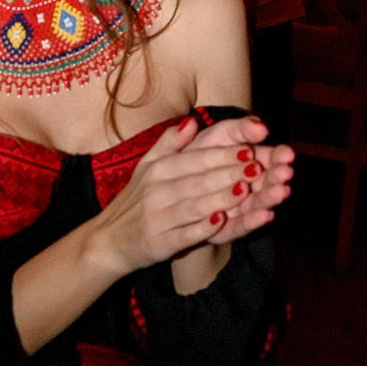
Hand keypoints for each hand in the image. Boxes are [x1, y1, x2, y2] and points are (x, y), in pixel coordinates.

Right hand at [96, 116, 294, 271]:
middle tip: (258, 169)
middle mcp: (157, 191)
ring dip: (223, 198)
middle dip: (230, 173)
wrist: (108, 241)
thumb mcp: (146, 168)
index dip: (222, 155)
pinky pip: (186, 233)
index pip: (195, 159)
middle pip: (199, 180)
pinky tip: (223, 221)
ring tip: (248, 191)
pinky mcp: (160, 243)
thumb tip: (191, 122)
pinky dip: (204, 228)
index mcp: (157, 170)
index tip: (248, 150)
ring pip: (196, 205)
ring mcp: (158, 218)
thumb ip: (169, 144)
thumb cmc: (135, 201)